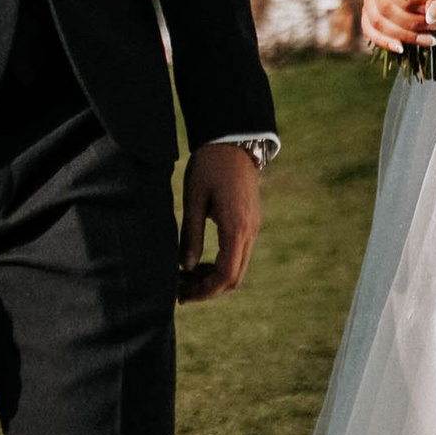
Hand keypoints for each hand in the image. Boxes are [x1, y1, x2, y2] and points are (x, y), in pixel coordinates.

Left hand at [179, 139, 263, 300]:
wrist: (233, 140)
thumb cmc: (209, 166)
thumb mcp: (194, 199)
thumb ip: (191, 236)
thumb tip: (186, 268)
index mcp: (236, 227)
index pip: (225, 275)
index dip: (204, 291)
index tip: (182, 294)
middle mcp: (250, 231)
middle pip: (234, 277)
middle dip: (208, 289)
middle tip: (181, 288)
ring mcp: (254, 226)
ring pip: (238, 268)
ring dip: (215, 278)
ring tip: (187, 276)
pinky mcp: (251, 222)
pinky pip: (240, 254)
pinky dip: (222, 264)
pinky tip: (201, 261)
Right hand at [360, 0, 435, 57]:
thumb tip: (431, 16)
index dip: (412, 5)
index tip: (434, 15)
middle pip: (386, 9)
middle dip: (412, 24)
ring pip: (378, 22)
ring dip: (404, 35)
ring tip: (429, 39)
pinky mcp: (368, 13)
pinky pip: (370, 31)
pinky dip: (384, 41)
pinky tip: (401, 48)